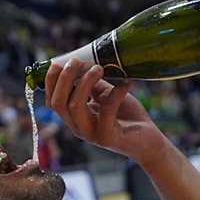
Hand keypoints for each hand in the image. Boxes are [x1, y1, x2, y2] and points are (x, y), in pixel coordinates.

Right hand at [45, 58, 167, 165]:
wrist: (148, 139)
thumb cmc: (127, 116)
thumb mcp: (106, 95)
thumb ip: (93, 84)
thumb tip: (85, 62)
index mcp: (74, 118)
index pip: (52, 101)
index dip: (51, 81)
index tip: (60, 61)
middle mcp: (78, 127)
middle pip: (59, 103)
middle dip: (64, 78)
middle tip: (76, 61)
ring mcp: (91, 134)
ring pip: (75, 107)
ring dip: (85, 82)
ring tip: (99, 68)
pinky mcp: (107, 138)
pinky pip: (106, 111)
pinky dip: (115, 93)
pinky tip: (126, 83)